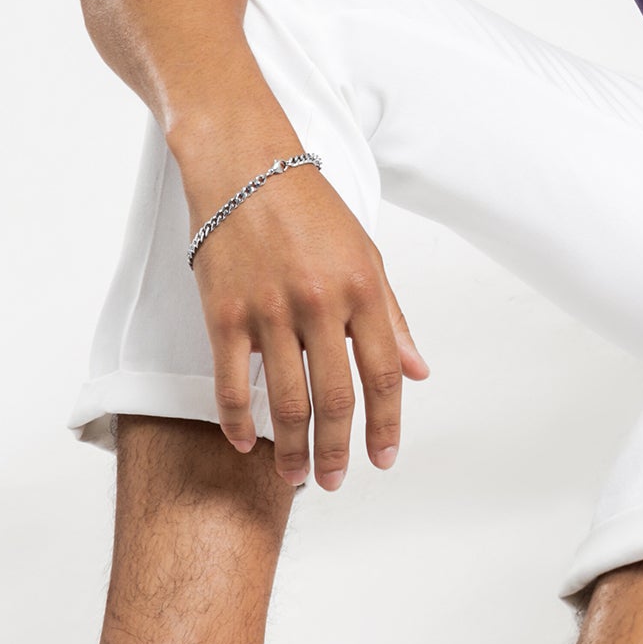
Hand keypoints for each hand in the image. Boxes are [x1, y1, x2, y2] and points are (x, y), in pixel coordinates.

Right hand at [187, 155, 429, 488]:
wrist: (244, 162)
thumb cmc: (310, 208)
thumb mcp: (367, 255)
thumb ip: (392, 317)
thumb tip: (419, 371)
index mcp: (364, 289)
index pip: (384, 374)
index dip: (387, 424)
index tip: (384, 458)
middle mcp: (320, 302)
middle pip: (336, 397)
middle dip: (339, 450)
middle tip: (336, 481)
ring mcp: (269, 310)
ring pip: (286, 400)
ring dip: (294, 448)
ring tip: (298, 476)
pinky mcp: (224, 312)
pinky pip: (232, 383)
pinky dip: (240, 422)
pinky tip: (248, 444)